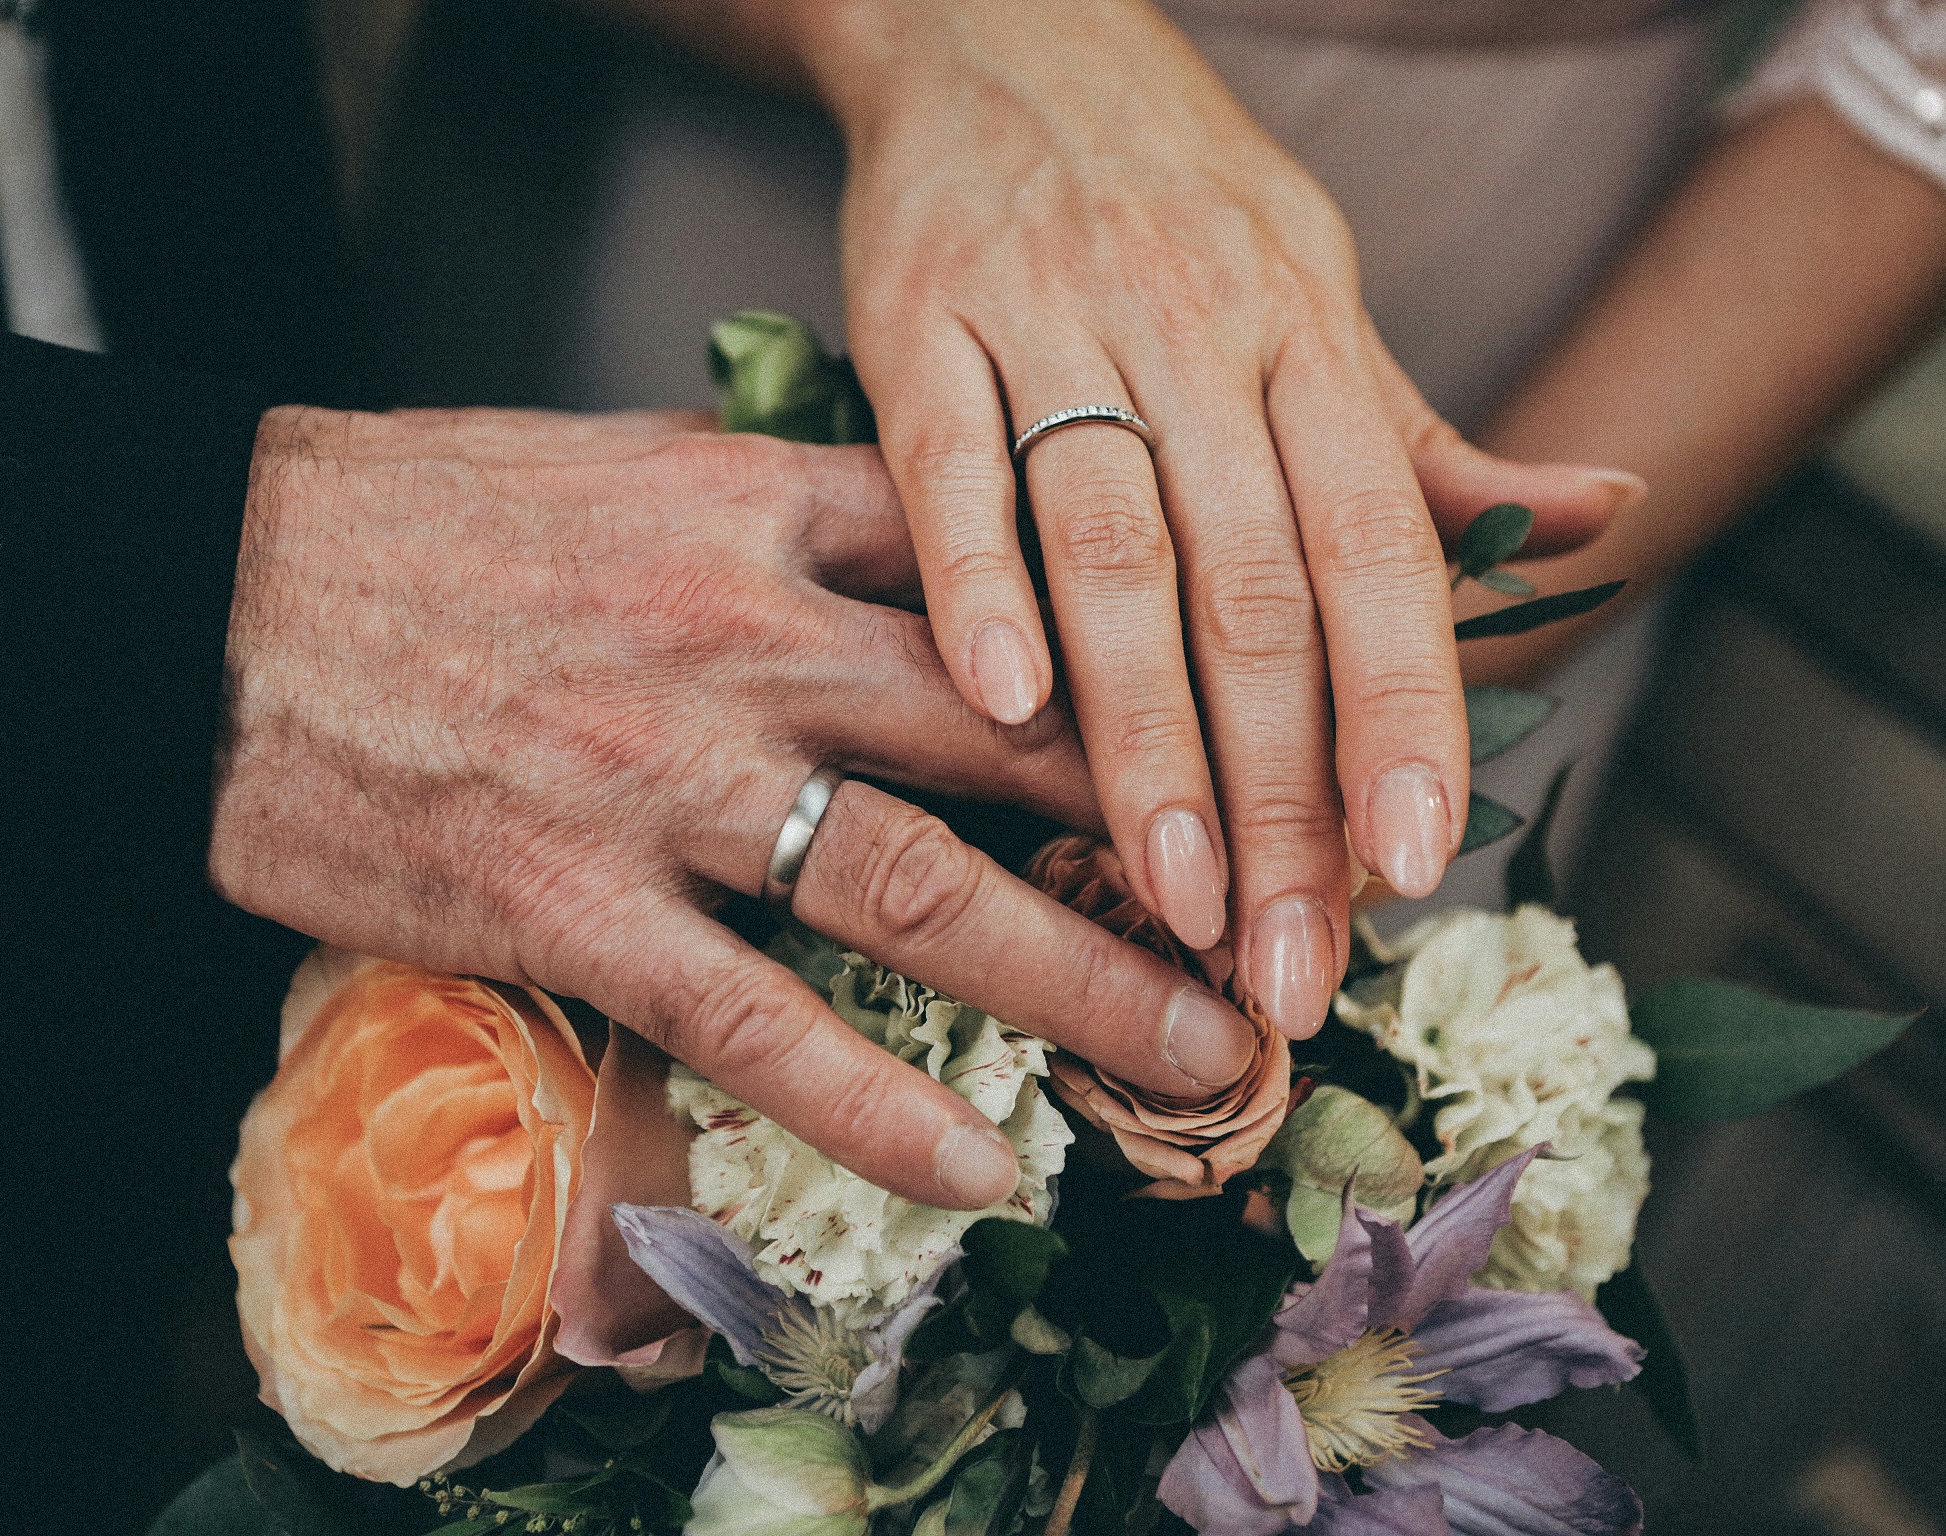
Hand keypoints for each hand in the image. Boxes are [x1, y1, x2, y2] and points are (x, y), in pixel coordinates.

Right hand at [210, 406, 1258, 1208]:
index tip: (1263, 729)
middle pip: (1017, 736)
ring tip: (1208, 1063)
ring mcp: (658, 779)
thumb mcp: (620, 468)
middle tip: (1303, 918)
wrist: (201, 597)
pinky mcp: (567, 904)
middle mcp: (740, 641)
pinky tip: (978, 1170)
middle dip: (1180, 833)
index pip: (1012, 574)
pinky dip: (874, 1104)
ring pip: (919, 889)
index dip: (1157, 656)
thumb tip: (932, 548)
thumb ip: (782, 512)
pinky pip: (753, 1024)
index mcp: (758, 511)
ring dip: (1084, 986)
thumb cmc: (415, 525)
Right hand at [803, 0, 1634, 1035]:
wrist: (1001, 32)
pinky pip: (953, 460)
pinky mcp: (919, 315)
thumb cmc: (1172, 196)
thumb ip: (1425, 438)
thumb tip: (1604, 517)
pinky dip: (978, 578)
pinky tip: (1001, 703)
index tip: (1408, 873)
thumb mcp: (1320, 295)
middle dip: (1278, 788)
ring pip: (1118, 546)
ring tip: (1168, 890)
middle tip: (1279, 955)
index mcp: (1310, 337)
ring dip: (1147, 733)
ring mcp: (1057, 318)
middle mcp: (1203, 329)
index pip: (1381, 553)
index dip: (1402, 715)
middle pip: (1256, 588)